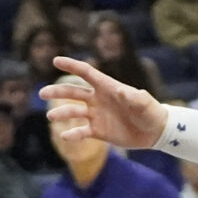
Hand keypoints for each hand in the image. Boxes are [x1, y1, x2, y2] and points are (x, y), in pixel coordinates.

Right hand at [42, 56, 167, 149]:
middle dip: (57, 91)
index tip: (56, 60)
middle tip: (42, 93)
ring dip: (61, 113)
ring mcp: (97, 115)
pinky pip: (82, 132)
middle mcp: (98, 99)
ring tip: (50, 116)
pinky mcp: (99, 131)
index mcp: (107, 87)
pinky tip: (64, 136)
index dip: (71, 66)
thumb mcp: (144, 102)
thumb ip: (134, 97)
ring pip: (74, 112)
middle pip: (73, 92)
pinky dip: (73, 134)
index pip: (86, 73)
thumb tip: (122, 91)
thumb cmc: (151, 111)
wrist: (155, 132)